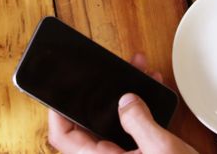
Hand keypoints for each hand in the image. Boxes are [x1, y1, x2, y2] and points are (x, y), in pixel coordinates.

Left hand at [48, 54, 197, 153]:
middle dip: (101, 94)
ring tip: (140, 73)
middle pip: (88, 124)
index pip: (62, 137)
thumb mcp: (160, 148)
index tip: (61, 88)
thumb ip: (138, 120)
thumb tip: (124, 101)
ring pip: (112, 124)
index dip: (57, 111)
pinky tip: (153, 92)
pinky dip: (139, 112)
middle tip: (110, 71)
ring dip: (125, 98)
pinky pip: (130, 132)